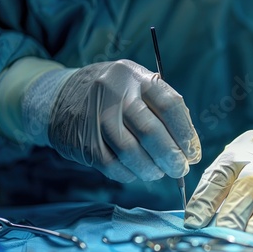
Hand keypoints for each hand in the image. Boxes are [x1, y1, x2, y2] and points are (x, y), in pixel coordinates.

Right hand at [33, 60, 200, 181]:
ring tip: (160, 172)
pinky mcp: (84, 142)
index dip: (186, 133)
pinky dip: (131, 174)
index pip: (170, 106)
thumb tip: (189, 146)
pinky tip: (137, 171)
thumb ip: (162, 108)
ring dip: (152, 170)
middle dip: (172, 157)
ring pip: (132, 154)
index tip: (193, 151)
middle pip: (151, 133)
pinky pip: (114, 166)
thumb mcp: (136, 85)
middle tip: (180, 169)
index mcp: (136, 76)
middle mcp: (115, 94)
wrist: (59, 96)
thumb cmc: (112, 95)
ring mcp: (96, 119)